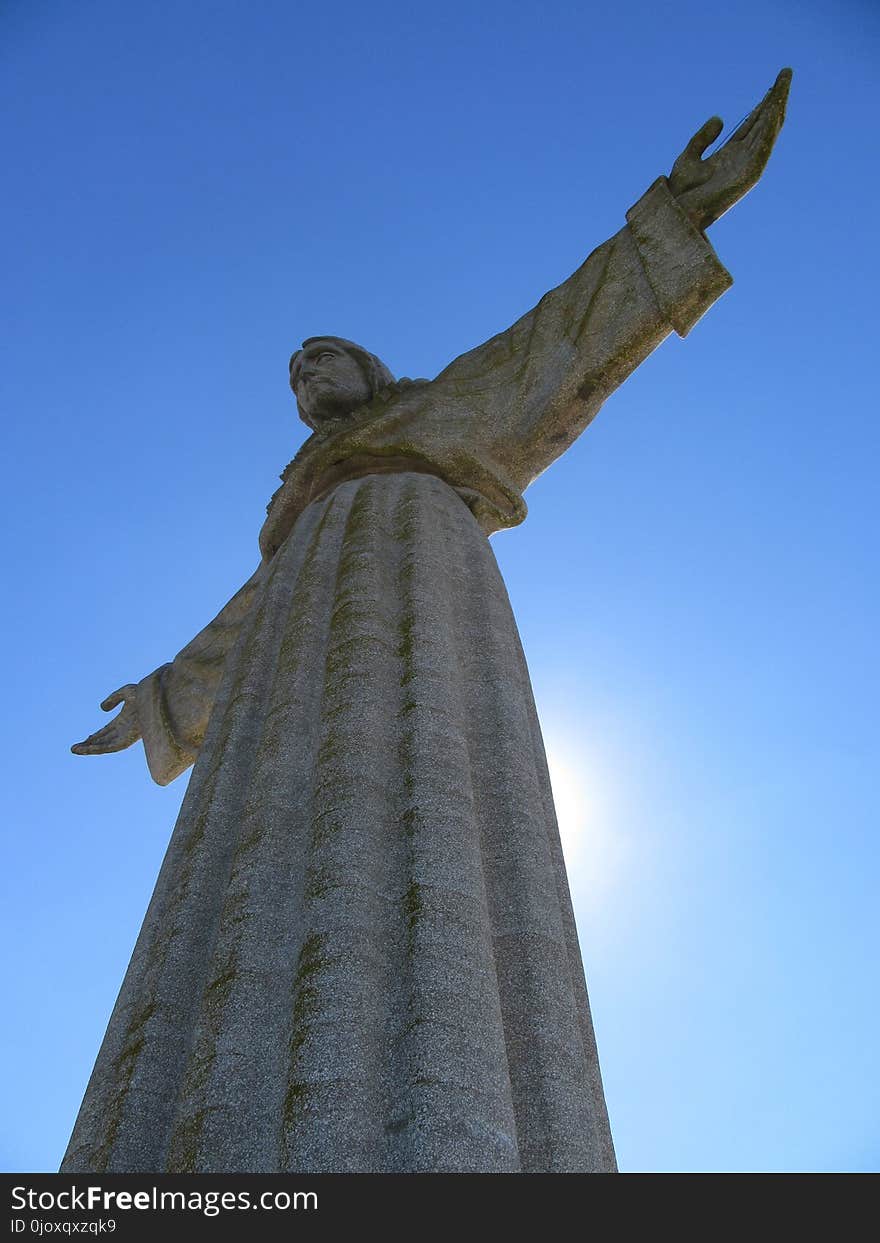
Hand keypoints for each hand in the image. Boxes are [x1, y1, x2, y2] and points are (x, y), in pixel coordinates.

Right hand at [71, 685, 141, 754]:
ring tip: (74, 750)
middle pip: (103, 741)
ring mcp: (126, 735)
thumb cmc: (147, 693)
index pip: (106, 732)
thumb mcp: (126, 692)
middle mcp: (125, 730)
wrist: (157, 697)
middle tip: (74, 748)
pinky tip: (86, 749)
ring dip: (90, 749)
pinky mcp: (128, 740)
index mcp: (124, 721)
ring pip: (105, 746)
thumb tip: (102, 708)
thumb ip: (113, 699)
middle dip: (89, 745)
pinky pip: (110, 747)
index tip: (84, 740)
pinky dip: (97, 748)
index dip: (95, 736)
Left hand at [669, 68, 791, 230]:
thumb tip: (719, 118)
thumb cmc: (681, 192)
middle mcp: (743, 158)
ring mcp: (748, 165)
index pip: (753, 123)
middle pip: (764, 122)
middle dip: (775, 98)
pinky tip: (775, 108)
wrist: (678, 212)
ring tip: (784, 82)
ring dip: (777, 106)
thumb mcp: (689, 157)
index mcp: (731, 154)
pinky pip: (763, 147)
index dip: (763, 103)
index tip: (773, 84)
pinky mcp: (749, 174)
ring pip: (768, 130)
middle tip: (785, 73)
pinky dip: (769, 128)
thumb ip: (702, 138)